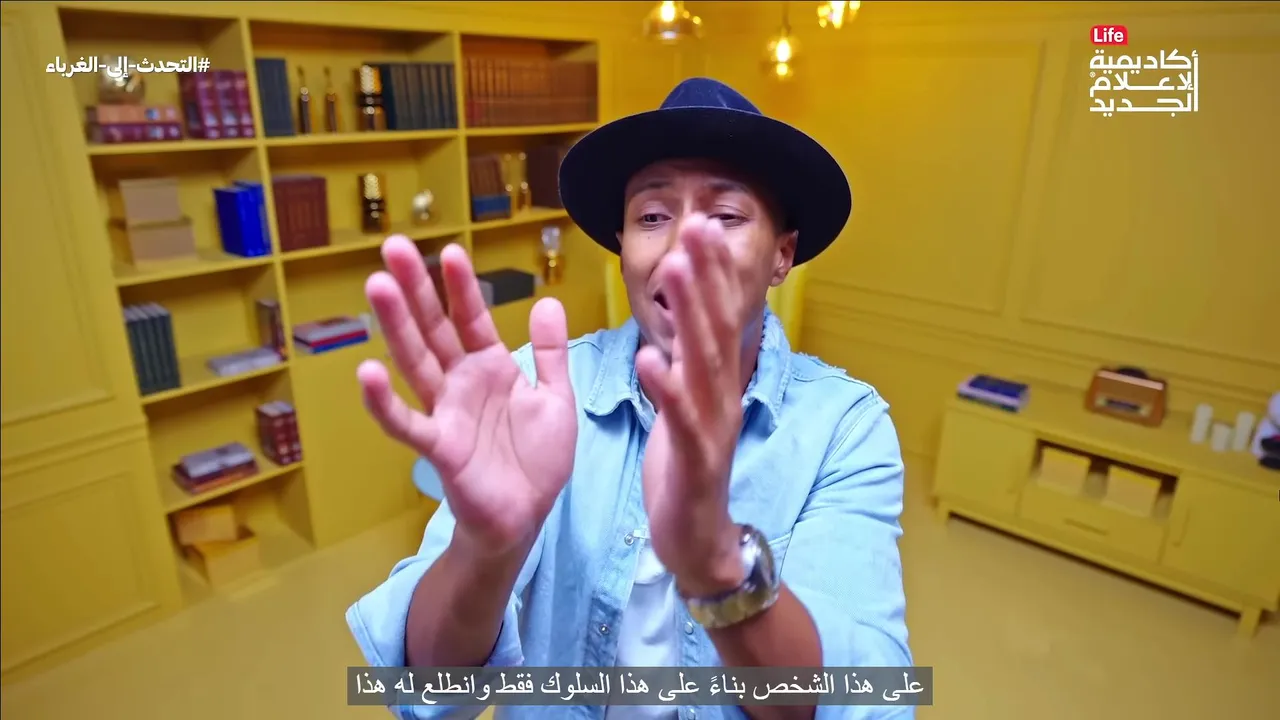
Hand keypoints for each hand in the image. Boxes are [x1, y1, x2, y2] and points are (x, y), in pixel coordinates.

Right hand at [358, 237, 577, 558]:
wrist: (527, 517)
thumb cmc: (537, 460)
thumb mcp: (556, 399)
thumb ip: (551, 352)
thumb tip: (545, 300)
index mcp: (490, 368)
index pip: (471, 318)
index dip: (461, 286)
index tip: (450, 249)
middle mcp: (461, 383)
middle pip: (434, 328)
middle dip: (416, 289)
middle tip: (393, 246)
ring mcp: (445, 412)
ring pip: (415, 361)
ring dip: (396, 325)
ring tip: (377, 286)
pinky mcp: (438, 446)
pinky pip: (406, 421)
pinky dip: (384, 400)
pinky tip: (366, 372)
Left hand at [636, 215, 748, 596]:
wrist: (698, 538)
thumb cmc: (687, 468)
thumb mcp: (686, 404)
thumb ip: (685, 361)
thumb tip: (681, 315)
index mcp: (714, 381)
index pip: (717, 316)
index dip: (710, 271)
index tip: (700, 224)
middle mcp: (721, 395)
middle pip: (716, 325)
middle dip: (706, 274)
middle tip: (697, 225)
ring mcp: (711, 425)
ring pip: (702, 361)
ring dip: (691, 312)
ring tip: (675, 269)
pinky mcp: (695, 459)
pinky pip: (679, 418)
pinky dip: (666, 387)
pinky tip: (650, 359)